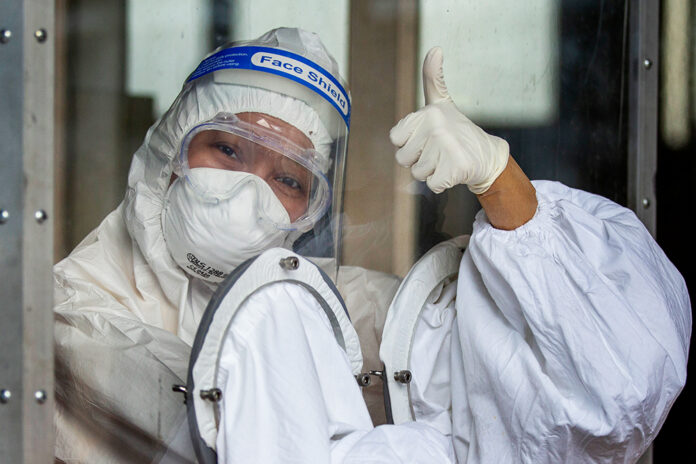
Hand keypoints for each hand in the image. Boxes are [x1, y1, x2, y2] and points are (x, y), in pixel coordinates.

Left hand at [389, 47, 509, 193]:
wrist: (487, 156)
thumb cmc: (458, 130)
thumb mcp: (441, 103)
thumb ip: (432, 78)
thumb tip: (436, 49)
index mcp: (428, 113)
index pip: (396, 139)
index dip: (410, 143)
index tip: (428, 136)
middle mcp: (436, 127)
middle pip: (403, 159)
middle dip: (419, 160)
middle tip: (439, 150)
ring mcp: (446, 147)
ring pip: (417, 173)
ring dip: (431, 172)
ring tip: (447, 159)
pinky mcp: (455, 168)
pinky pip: (432, 185)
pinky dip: (443, 183)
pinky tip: (454, 170)